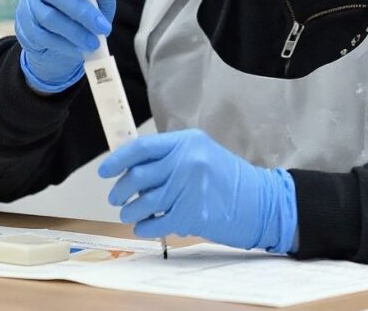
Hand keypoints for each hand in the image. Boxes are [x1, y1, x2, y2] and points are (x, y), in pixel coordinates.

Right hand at [15, 0, 116, 92]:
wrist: (58, 46)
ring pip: (49, 16)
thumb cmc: (81, 16)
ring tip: (94, 43)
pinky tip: (79, 50)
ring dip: (75, 31)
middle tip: (103, 27)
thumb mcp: (98, 4)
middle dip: (81, 10)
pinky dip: (64, 44)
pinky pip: (43, 36)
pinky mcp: (25, 29)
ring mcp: (28, 7)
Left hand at [98, 129, 297, 252]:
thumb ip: (171, 157)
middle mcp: (187, 161)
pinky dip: (144, 226)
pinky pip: (155, 222)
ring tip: (130, 213)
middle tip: (116, 198)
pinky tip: (145, 226)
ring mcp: (189, 188)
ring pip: (142, 201)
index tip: (104, 171)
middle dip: (120, 190)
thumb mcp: (203, 155)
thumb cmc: (230, 181)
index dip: (117, 159)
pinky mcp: (191, 213)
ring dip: (130, 210)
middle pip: (137, 176)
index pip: (142, 147)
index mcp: (188, 141)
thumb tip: (132, 166)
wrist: (262, 203)